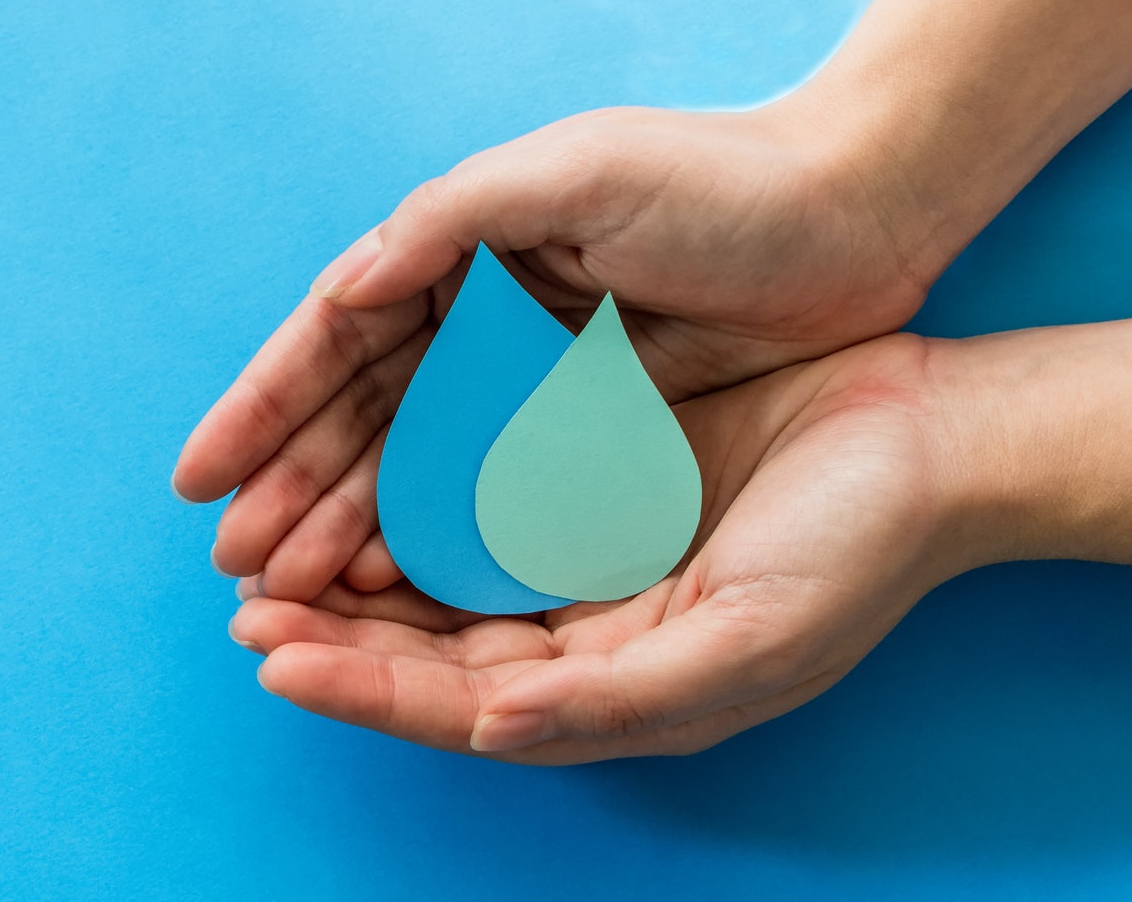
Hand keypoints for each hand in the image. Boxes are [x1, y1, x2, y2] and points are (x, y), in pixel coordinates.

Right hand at [174, 105, 940, 595]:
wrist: (860, 212)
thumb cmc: (720, 179)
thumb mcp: (575, 171)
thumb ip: (449, 221)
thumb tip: (341, 290)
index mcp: (460, 248)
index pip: (334, 338)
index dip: (260, 408)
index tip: (197, 479)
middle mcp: (478, 315)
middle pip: (357, 417)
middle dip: (287, 491)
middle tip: (233, 568)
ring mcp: (528, 377)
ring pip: (410, 466)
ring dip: (343, 525)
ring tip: (286, 592)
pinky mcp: (585, 427)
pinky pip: (484, 493)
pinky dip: (428, 538)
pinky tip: (385, 584)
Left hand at [225, 333, 987, 761]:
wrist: (931, 442)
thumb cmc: (853, 553)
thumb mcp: (742, 645)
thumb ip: (610, 701)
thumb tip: (491, 729)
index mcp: (607, 688)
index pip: (453, 702)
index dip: (360, 685)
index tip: (270, 656)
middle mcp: (578, 633)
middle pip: (423, 648)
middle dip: (328, 632)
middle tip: (238, 603)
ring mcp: (577, 558)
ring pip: (435, 577)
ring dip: (350, 569)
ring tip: (265, 554)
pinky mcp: (580, 480)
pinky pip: (472, 498)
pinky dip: (409, 497)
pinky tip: (354, 483)